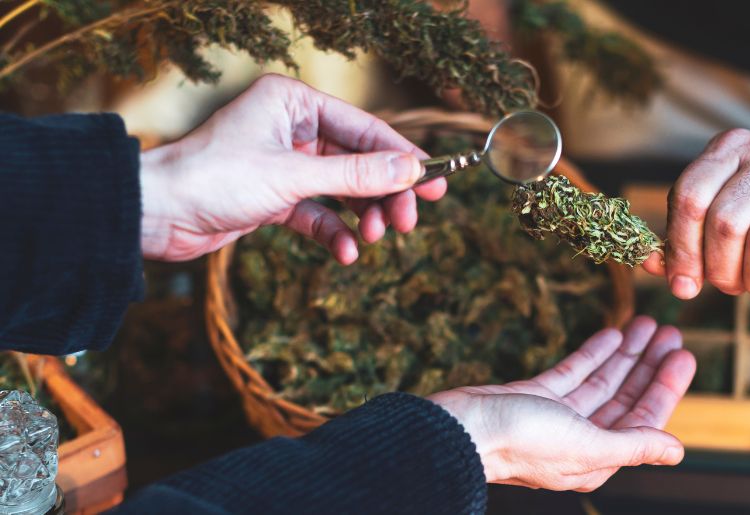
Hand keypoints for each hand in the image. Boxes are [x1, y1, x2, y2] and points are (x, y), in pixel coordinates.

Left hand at [138, 74, 445, 261]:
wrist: (156, 215)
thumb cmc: (214, 178)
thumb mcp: (294, 176)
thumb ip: (356, 174)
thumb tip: (411, 170)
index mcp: (294, 103)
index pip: (365, 129)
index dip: (403, 158)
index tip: (437, 182)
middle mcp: (292, 128)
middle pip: (359, 160)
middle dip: (384, 193)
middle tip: (408, 221)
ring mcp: (284, 163)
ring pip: (342, 189)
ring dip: (363, 215)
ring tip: (377, 237)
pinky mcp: (275, 196)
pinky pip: (318, 212)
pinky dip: (335, 232)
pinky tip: (346, 252)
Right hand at [428, 316, 694, 491]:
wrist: (459, 430)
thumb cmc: (519, 443)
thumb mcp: (585, 446)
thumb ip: (633, 445)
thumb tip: (677, 451)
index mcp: (596, 459)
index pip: (643, 421)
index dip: (665, 388)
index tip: (683, 356)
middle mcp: (580, 440)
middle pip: (625, 399)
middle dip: (649, 366)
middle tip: (671, 333)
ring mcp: (556, 417)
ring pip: (601, 382)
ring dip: (625, 355)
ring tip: (646, 324)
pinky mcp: (535, 397)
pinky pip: (573, 373)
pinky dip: (593, 353)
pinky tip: (612, 334)